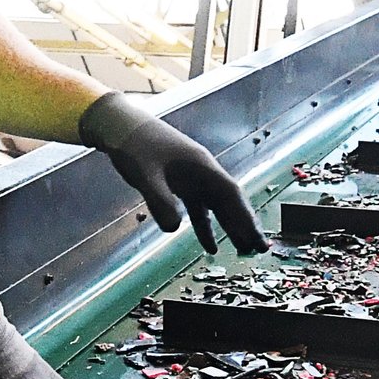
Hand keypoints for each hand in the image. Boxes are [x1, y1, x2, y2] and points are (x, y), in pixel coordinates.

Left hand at [80, 92, 267, 255]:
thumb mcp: (146, 174)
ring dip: (228, 228)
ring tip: (241, 250)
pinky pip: (198, 209)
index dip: (244, 217)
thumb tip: (174, 229)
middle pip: (229, 202)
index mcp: (202, 166)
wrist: (120, 128)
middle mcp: (202, 173)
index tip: (256, 237)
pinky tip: (209, 245)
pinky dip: (204, 226)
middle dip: (244, 225)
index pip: (230, 195)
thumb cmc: (135, 146)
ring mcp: (192, 178)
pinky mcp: (179, 184)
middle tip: (258, 249)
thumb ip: (159, 200)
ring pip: (216, 207)